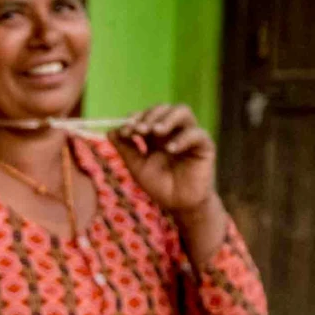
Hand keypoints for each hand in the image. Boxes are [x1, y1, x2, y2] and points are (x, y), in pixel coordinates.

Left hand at [109, 104, 219, 220]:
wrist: (179, 205)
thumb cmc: (160, 186)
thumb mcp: (138, 168)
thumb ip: (126, 150)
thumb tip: (110, 131)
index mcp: (157, 135)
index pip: (147, 115)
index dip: (136, 118)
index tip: (125, 129)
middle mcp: (173, 131)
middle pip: (164, 109)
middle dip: (150, 116)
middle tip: (140, 129)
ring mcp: (189, 136)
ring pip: (183, 111)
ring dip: (167, 118)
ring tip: (156, 131)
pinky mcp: (204, 145)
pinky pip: (197, 133)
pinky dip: (182, 138)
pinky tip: (170, 149)